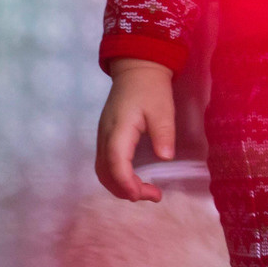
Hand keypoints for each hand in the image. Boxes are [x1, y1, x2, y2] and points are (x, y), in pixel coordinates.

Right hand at [97, 59, 176, 201]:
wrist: (136, 70)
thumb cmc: (151, 89)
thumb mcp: (163, 109)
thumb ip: (163, 133)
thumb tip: (165, 157)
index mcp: (119, 129)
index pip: (116, 163)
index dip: (127, 184)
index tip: (145, 195)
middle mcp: (105, 136)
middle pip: (105, 173)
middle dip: (126, 190)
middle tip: (153, 195)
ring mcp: (103, 137)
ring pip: (102, 171)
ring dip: (120, 186)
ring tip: (145, 192)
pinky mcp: (106, 137)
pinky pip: (105, 164)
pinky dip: (116, 178)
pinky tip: (134, 180)